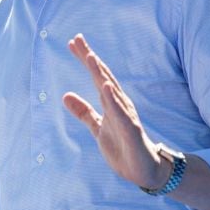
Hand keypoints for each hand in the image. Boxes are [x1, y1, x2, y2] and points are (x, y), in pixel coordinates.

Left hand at [62, 33, 171, 190]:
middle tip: (77, 39)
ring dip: (100, 73)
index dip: (85, 59)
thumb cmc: (123, 147)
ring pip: (111, 91)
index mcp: (111, 102)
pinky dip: (113, 100)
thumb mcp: (98, 128)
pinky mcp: (131, 130)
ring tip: (89, 56)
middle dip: (90, 58)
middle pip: (102, 76)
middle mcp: (119, 104)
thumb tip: (65, 95)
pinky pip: (120, 114)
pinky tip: (105, 87)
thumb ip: (84, 112)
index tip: (72, 42)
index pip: (96, 76)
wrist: (145, 170)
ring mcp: (126, 116)